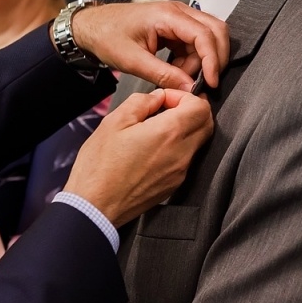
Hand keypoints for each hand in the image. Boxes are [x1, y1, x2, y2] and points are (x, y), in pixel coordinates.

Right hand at [63, 88, 213, 226]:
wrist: (95, 205)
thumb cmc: (100, 167)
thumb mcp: (114, 122)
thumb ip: (141, 102)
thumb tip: (156, 98)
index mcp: (168, 133)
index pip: (200, 107)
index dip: (185, 96)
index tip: (165, 100)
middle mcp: (181, 154)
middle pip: (206, 124)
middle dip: (191, 111)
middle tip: (167, 110)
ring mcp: (180, 172)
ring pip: (197, 142)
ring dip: (184, 130)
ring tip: (156, 130)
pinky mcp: (174, 185)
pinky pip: (185, 160)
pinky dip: (177, 148)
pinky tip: (153, 149)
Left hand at [70, 2, 229, 90]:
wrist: (93, 26)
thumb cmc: (108, 37)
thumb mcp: (133, 61)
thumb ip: (163, 75)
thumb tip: (190, 88)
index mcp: (168, 15)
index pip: (204, 34)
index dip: (212, 60)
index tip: (211, 82)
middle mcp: (179, 11)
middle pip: (215, 31)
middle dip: (215, 58)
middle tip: (205, 82)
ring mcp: (179, 17)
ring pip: (208, 38)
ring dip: (202, 61)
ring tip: (180, 77)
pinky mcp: (177, 26)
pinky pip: (196, 43)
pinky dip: (193, 60)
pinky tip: (177, 71)